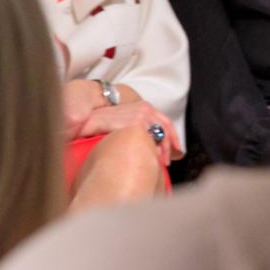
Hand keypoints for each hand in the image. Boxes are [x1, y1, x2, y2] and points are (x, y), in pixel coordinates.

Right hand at [64, 83, 181, 166]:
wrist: (93, 117)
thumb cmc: (108, 121)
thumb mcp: (127, 119)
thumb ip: (139, 126)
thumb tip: (150, 142)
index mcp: (145, 107)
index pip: (166, 122)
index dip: (173, 137)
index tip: (177, 149)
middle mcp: (146, 109)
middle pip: (166, 128)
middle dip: (170, 146)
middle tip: (169, 160)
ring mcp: (141, 115)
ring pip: (160, 134)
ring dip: (162, 149)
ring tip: (160, 162)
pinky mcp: (135, 122)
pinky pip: (150, 137)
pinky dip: (153, 148)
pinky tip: (151, 157)